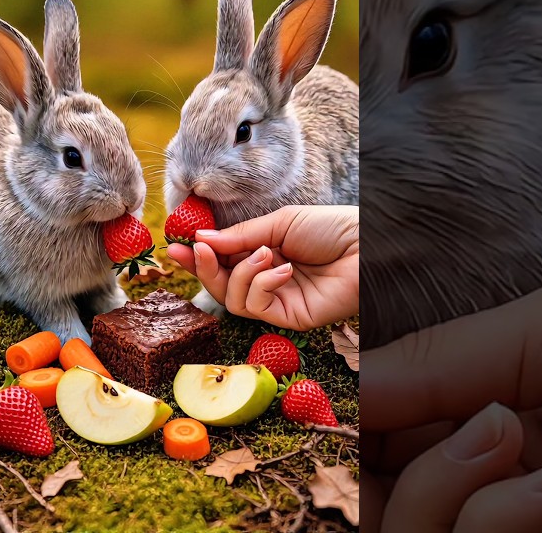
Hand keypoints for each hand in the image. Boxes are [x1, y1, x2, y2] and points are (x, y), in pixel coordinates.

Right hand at [166, 205, 356, 329]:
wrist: (367, 245)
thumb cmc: (331, 229)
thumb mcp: (279, 223)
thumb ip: (240, 237)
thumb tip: (201, 240)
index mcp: (264, 253)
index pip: (222, 260)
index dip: (197, 255)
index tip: (174, 244)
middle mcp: (266, 279)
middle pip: (220, 284)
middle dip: (204, 268)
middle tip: (196, 251)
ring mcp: (277, 301)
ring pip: (233, 299)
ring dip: (242, 273)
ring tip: (266, 253)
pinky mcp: (288, 319)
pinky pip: (255, 307)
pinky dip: (261, 285)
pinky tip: (282, 269)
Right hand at [359, 275, 541, 531]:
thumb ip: (439, 362)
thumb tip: (340, 385)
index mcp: (491, 414)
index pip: (386, 437)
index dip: (345, 430)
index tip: (319, 410)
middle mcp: (500, 484)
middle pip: (382, 502)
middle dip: (380, 466)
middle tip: (429, 425)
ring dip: (449, 490)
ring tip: (515, 439)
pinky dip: (499, 522)